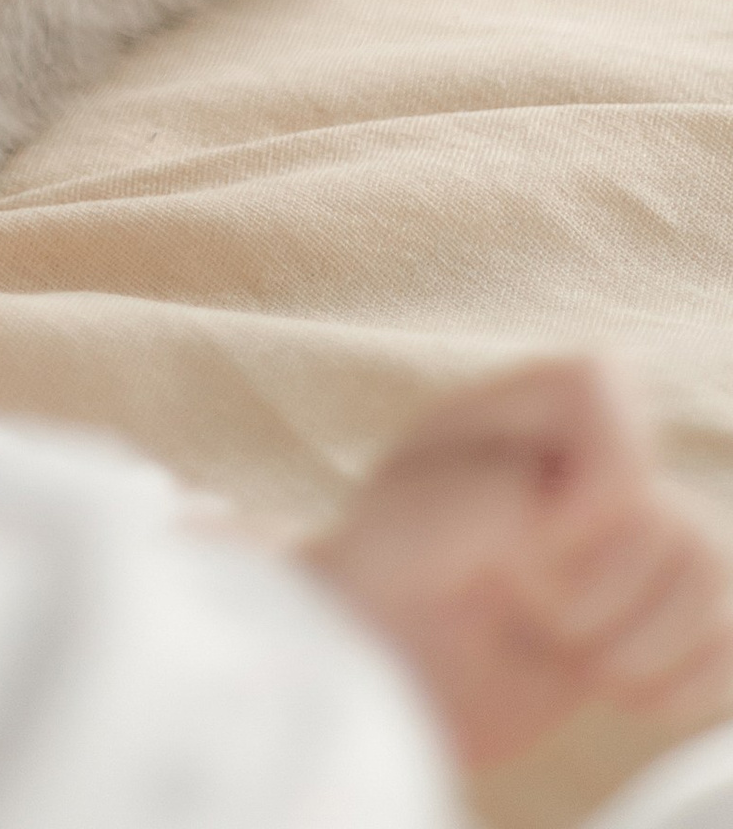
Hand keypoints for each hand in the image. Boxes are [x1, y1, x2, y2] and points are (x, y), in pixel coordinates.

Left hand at [303, 359, 732, 774]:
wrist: (394, 672)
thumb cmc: (382, 579)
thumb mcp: (406, 528)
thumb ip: (481, 499)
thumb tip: (558, 514)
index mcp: (518, 411)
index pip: (602, 385)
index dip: (600, 474)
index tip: (546, 541)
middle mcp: (586, 462)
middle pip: (671, 506)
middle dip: (606, 589)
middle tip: (535, 614)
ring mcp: (633, 539)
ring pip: (711, 570)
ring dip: (644, 642)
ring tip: (573, 658)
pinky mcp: (662, 614)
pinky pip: (728, 639)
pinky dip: (687, 683)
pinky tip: (622, 696)